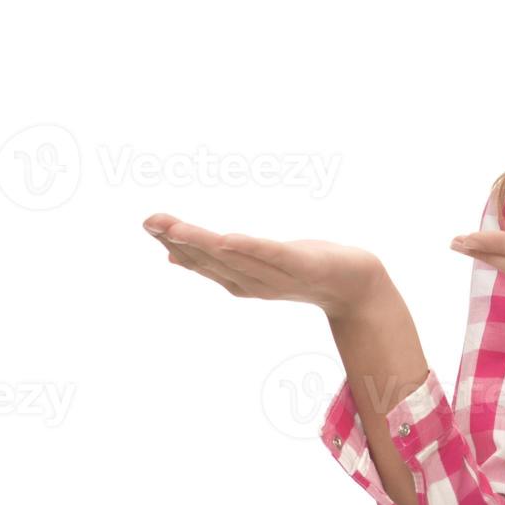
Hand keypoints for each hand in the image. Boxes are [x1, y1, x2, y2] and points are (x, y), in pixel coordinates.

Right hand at [141, 213, 385, 319]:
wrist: (355, 284)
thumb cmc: (304, 270)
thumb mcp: (256, 263)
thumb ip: (218, 261)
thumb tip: (172, 255)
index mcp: (239, 281)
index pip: (200, 262)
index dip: (174, 243)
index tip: (149, 224)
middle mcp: (253, 282)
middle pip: (210, 260)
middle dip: (179, 240)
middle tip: (150, 221)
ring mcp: (276, 276)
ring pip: (233, 257)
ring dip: (202, 242)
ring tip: (176, 226)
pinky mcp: (301, 265)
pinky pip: (271, 256)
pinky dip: (249, 249)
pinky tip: (228, 239)